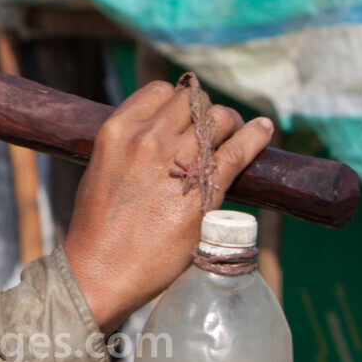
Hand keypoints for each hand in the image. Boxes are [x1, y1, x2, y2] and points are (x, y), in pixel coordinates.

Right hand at [62, 78, 274, 331]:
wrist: (102, 269)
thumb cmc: (97, 228)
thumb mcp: (100, 171)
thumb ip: (127, 149)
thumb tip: (155, 144)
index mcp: (118, 130)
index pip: (161, 91)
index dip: (177, 103)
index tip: (185, 117)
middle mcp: (149, 137)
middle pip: (193, 102)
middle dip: (205, 111)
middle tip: (213, 129)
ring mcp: (178, 161)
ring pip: (219, 119)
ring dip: (229, 123)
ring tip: (235, 133)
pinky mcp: (205, 188)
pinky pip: (238, 150)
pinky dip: (255, 136)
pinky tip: (264, 129)